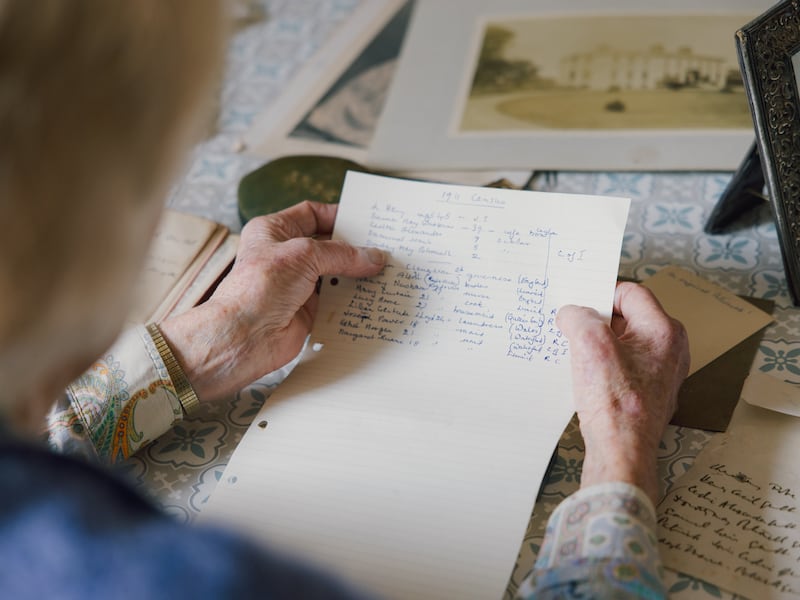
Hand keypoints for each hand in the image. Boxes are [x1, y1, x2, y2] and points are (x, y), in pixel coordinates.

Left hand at [158, 201, 384, 401]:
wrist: (246, 336)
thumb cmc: (259, 287)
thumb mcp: (304, 256)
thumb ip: (342, 254)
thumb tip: (374, 257)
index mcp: (274, 231)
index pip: (311, 214)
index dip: (338, 215)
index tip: (366, 220)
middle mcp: (286, 255)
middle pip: (328, 245)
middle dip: (354, 247)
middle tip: (384, 245)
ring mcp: (298, 283)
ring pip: (336, 273)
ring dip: (358, 274)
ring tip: (387, 269)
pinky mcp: (308, 309)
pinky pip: (338, 299)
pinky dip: (354, 297)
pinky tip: (374, 294)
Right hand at [556, 281, 689, 503]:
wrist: (622, 452)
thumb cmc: (613, 402)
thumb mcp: (588, 344)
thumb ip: (578, 317)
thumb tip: (572, 315)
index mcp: (663, 330)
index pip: (630, 292)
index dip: (600, 294)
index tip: (578, 305)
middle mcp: (671, 349)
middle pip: (628, 318)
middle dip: (598, 322)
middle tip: (573, 330)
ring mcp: (663, 374)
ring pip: (625, 344)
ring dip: (599, 345)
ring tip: (577, 357)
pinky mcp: (651, 394)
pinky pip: (626, 367)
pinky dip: (606, 367)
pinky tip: (588, 379)